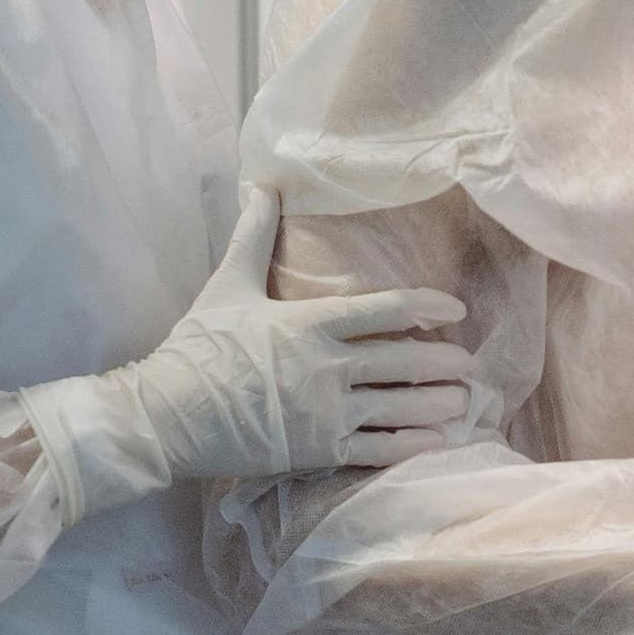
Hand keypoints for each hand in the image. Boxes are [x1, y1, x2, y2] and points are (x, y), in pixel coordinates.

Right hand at [49, 191, 473, 492]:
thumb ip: (252, 235)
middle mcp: (328, 366)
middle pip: (404, 361)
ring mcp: (325, 412)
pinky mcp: (317, 451)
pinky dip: (412, 446)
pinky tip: (437, 442)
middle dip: (443, 363)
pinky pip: (378, 449)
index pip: (386, 309)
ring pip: (399, 407)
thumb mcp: (227, 285)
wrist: (165, 416)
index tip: (455, 310)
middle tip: (468, 365)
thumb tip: (258, 184)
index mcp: (311, 322)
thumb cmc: (197, 349)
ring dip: (437, 404)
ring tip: (462, 401)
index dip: (428, 307)